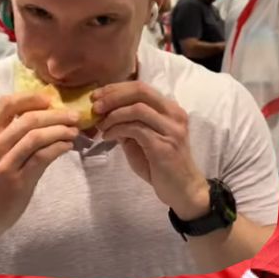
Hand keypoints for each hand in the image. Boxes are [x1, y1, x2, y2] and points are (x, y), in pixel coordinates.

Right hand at [0, 94, 78, 242]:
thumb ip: (4, 138)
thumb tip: (37, 121)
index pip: (6, 104)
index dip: (31, 98)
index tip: (49, 99)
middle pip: (28, 119)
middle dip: (56, 114)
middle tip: (73, 115)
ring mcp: (4, 165)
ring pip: (36, 137)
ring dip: (61, 130)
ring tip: (74, 131)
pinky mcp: (17, 182)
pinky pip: (42, 158)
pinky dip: (59, 148)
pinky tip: (67, 146)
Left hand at [93, 81, 209, 218]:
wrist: (183, 190)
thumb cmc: (162, 166)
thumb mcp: (143, 140)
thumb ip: (130, 125)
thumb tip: (106, 114)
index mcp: (170, 109)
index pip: (141, 87)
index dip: (115, 89)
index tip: (96, 97)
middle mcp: (174, 114)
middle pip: (140, 91)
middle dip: (113, 96)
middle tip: (95, 107)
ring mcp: (171, 129)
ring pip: (137, 108)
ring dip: (113, 115)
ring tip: (101, 126)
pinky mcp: (164, 145)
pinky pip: (136, 129)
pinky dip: (117, 130)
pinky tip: (107, 137)